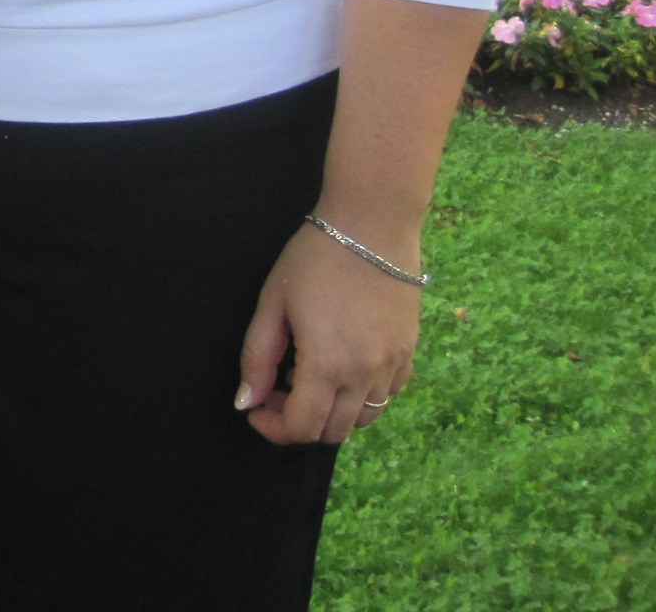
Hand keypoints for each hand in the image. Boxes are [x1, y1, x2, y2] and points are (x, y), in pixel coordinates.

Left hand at [235, 220, 420, 445]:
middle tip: (276, 392)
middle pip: (333, 431)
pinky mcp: (409, 353)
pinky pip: (387, 396)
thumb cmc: (314, 258)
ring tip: (306, 377)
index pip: (303, 427)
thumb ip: (257, 357)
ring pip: (363, 419)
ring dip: (331, 412)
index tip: (256, 411)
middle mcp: (366, 374)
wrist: (372, 224)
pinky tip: (340, 367)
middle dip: (298, 422)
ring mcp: (393, 366)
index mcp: (328, 364)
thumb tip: (246, 402)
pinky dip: (361, 397)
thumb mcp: (273, 303)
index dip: (274, 429)